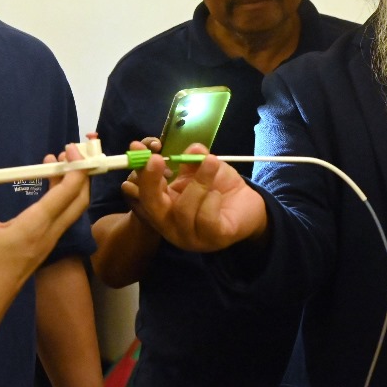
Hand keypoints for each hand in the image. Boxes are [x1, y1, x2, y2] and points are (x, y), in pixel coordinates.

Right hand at [0, 145, 90, 318]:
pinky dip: (59, 200)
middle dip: (79, 174)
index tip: (69, 149)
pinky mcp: (40, 250)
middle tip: (67, 153)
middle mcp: (48, 234)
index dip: (75, 168)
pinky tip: (44, 193)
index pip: (67, 192)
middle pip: (78, 201)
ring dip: (68, 186)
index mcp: (36, 226)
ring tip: (53, 164)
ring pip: (70, 211)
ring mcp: (46, 244)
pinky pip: (59, 220)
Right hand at [127, 144, 266, 251]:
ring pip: (182, 211)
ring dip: (197, 182)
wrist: (249, 206)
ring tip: (211, 164)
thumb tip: (193, 150)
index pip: (142, 191)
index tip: (138, 148)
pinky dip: (211, 200)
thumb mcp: (201, 170)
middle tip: (156, 159)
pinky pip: (206, 218)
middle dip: (150, 181)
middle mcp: (171, 226)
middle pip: (152, 207)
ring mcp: (191, 236)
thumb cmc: (218, 187)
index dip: (138, 170)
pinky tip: (218, 194)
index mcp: (163, 207)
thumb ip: (192, 160)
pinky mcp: (213, 239)